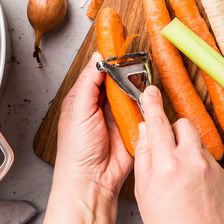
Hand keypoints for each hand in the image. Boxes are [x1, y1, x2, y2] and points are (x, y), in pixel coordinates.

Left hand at [54, 51, 133, 198]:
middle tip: (136, 59)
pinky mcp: (132, 127)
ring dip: (136, 88)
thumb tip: (97, 58)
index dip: (108, 59)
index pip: (97, 72)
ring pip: (131, 93)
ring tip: (141, 78)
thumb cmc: (77, 151)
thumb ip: (89, 83)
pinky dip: (145, 105)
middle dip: (126, 71)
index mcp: (83, 98)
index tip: (119, 43)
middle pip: (117, 80)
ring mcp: (117, 116)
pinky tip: (146, 99)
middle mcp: (100, 105)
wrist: (92, 180)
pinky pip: (142, 110)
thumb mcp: (78, 110)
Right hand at [134, 86, 223, 223]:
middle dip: (172, 131)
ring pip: (196, 140)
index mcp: (166, 164)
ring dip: (186, 147)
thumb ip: (144, 156)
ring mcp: (211, 167)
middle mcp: (191, 160)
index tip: (149, 91)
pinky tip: (192, 185)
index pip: (157, 121)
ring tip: (179, 173)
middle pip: (182, 124)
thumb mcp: (143, 191)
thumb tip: (146, 131)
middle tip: (165, 150)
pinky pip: (208, 157)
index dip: (152, 103)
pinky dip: (198, 164)